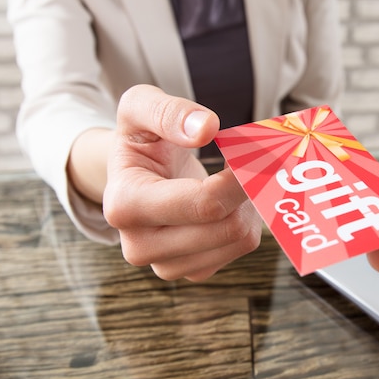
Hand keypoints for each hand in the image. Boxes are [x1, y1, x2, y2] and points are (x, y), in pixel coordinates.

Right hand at [103, 85, 260, 280]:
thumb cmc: (140, 139)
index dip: (239, 178)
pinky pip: (241, 248)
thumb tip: (206, 128)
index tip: (254, 154)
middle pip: (227, 226)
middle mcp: (140, 246)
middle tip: (251, 160)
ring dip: (249, 204)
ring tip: (232, 177)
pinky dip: (247, 220)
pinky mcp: (191, 271)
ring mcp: (166, 266)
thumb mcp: (139, 106)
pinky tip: (231, 200)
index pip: (204, 203)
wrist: (134, 173)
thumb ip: (167, 111)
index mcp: (124, 205)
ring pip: (240, 239)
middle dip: (248, 189)